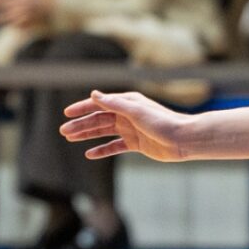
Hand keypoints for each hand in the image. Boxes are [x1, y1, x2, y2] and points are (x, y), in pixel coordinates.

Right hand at [59, 90, 191, 161]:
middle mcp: (127, 115)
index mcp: (126, 103)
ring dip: (87, 135)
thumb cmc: (163, 122)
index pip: (99, 104)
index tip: (67, 113)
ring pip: (103, 132)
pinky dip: (102, 150)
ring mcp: (130, 130)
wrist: (184, 139)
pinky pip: (114, 146)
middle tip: (63, 131)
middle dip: (80, 125)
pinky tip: (89, 154)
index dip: (82, 108)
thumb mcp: (136, 111)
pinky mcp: (136, 144)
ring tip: (70, 139)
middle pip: (98, 119)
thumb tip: (94, 94)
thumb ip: (114, 103)